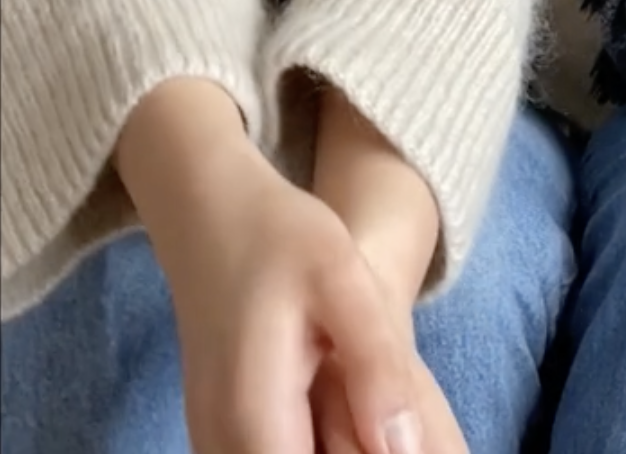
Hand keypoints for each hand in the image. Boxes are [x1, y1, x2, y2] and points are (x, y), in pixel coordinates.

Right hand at [164, 140, 458, 453]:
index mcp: (254, 419)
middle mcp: (220, 446)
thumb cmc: (277, 234)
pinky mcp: (216, 431)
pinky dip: (305, 440)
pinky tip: (334, 403)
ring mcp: (212, 441)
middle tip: (378, 401)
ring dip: (330, 444)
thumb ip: (376, 366)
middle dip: (347, 448)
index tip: (385, 420)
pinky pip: (268, 453)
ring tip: (360, 396)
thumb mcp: (344, 281)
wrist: (207, 208)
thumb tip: (407, 450)